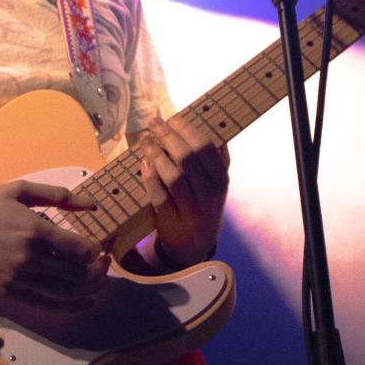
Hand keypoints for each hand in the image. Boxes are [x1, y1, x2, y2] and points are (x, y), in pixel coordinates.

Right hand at [0, 180, 106, 309]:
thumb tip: (91, 204)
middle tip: (105, 265)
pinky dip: (70, 306)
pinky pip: (47, 305)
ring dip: (90, 290)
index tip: (100, 248)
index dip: (96, 252)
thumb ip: (57, 195)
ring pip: (66, 292)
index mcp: (35, 231)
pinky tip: (85, 302)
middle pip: (77, 273)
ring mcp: (19, 279)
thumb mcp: (18, 190)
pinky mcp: (9, 293)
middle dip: (98, 271)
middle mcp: (30, 259)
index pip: (80, 250)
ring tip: (101, 283)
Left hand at [137, 115, 228, 268]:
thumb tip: (209, 124)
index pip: (205, 148)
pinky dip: (150, 178)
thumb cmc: (203, 206)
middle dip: (168, 137)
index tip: (172, 118)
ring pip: (174, 177)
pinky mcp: (173, 222)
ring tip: (145, 141)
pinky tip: (144, 164)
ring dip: (157, 155)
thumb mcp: (215, 184)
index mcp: (221, 180)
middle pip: (188, 159)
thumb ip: (215, 158)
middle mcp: (210, 195)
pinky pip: (159, 196)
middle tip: (154, 124)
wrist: (195, 246)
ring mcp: (192, 210)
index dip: (187, 130)